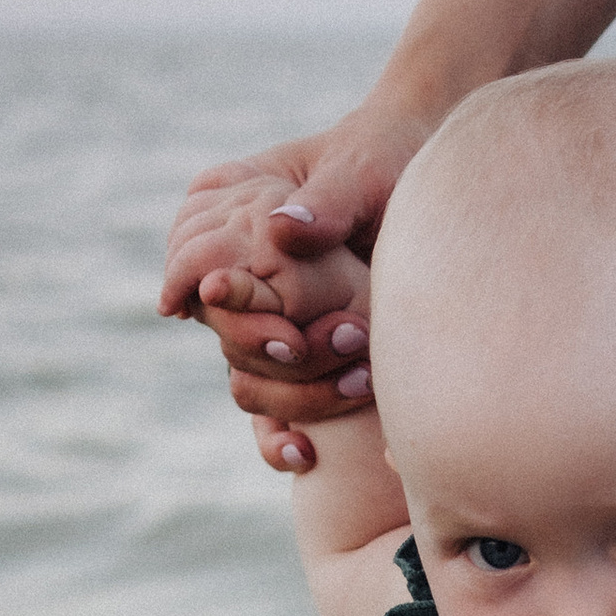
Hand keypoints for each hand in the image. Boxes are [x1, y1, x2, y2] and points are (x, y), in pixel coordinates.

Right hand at [161, 88, 437, 474]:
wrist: (426, 184)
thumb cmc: (387, 160)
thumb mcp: (360, 173)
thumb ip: (324, 202)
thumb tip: (284, 228)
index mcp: (227, 206)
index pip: (189, 259)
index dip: (202, 291)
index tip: (224, 312)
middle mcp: (234, 266)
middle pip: (218, 327)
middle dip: (261, 345)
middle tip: (306, 346)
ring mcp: (264, 315)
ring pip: (245, 374)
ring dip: (289, 392)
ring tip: (356, 380)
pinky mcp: (298, 356)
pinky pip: (271, 404)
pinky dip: (279, 434)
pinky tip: (303, 454)